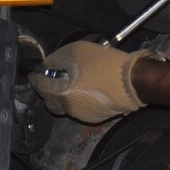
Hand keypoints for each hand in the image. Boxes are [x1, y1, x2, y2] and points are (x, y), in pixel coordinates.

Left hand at [31, 41, 160, 123]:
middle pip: (50, 102)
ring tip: (74, 81)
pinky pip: (80, 108)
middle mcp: (70, 109)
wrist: (134, 81)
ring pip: (65, 107)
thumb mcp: (77, 51)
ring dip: (64, 96)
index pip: (40, 88)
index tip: (35, 73)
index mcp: (62, 94)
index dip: (36, 79)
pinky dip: (78, 100)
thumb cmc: (106, 65)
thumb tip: (48, 65)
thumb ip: (57, 59)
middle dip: (48, 90)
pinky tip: (87, 88)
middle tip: (54, 77)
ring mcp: (83, 115)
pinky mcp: (96, 117)